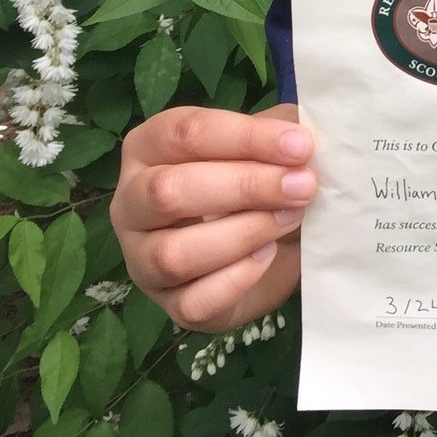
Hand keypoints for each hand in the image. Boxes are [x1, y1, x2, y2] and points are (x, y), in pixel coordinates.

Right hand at [112, 103, 316, 333]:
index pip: (186, 133)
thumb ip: (284, 130)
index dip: (247, 137)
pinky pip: (194, 301)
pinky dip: (239, 278)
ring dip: (245, 233)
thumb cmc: (259, 176)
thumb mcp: (270, 144)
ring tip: (291, 217)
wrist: (271, 243)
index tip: (302, 146)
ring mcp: (141, 260)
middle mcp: (131, 203)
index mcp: (149, 147)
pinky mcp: (169, 305)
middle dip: (246, 186)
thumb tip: (304, 136)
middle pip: (169, 192)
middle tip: (303, 186)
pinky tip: (269, 254)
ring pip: (174, 253)